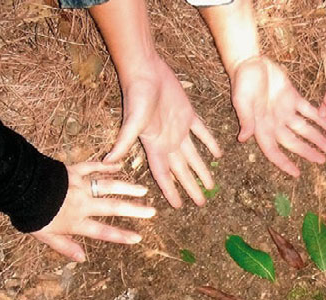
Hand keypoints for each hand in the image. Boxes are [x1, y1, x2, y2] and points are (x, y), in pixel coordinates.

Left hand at [32, 162, 154, 262]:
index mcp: (76, 221)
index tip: (138, 238)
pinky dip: (106, 166)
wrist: (18, 187)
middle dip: (135, 210)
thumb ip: (65, 247)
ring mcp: (79, 185)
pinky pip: (93, 167)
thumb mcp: (46, 236)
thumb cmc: (31, 213)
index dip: (121, 236)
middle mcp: (82, 203)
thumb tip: (82, 259)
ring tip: (143, 190)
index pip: (103, 231)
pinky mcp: (73, 171)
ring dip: (127, 188)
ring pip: (108, 186)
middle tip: (152, 211)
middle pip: (112, 207)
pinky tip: (119, 166)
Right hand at [106, 54, 220, 207]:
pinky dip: (210, 143)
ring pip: (193, 156)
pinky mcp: (187, 114)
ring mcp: (178, 128)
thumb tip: (107, 163)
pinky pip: (202, 133)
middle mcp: (167, 141)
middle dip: (190, 186)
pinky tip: (218, 155)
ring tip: (210, 186)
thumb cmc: (136, 95)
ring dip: (202, 170)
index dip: (170, 191)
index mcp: (155, 145)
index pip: (163, 175)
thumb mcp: (131, 123)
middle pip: (181, 170)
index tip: (179, 206)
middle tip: (201, 203)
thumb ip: (123, 143)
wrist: (145, 68)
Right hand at [230, 56, 325, 177]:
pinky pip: (307, 110)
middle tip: (323, 160)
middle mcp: (274, 122)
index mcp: (261, 127)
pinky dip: (317, 118)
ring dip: (316, 137)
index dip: (284, 163)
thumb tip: (243, 138)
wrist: (249, 60)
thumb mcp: (241, 101)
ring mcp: (284, 110)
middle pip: (293, 142)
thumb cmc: (242, 81)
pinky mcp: (292, 97)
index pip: (274, 151)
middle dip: (307, 152)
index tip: (296, 173)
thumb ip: (246, 119)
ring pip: (303, 128)